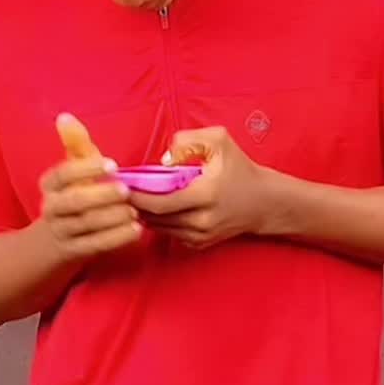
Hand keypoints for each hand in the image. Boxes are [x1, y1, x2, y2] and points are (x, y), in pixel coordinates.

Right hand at [39, 114, 141, 258]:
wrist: (54, 242)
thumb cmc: (74, 195)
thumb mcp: (75, 170)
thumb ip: (75, 144)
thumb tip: (64, 116)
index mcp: (50, 184)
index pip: (63, 174)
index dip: (86, 168)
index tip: (112, 163)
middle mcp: (51, 207)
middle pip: (74, 202)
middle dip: (101, 195)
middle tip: (126, 190)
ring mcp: (61, 231)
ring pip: (86, 224)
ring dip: (113, 218)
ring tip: (135, 211)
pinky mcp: (74, 252)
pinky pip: (94, 246)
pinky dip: (116, 238)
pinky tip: (137, 230)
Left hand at [130, 126, 266, 248]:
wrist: (264, 202)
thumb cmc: (240, 169)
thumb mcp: (219, 141)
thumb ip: (188, 140)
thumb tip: (163, 160)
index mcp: (206, 194)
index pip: (160, 202)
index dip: (137, 195)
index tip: (121, 185)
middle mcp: (202, 220)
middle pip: (155, 218)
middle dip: (135, 204)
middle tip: (119, 192)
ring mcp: (200, 236)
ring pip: (159, 228)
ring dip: (144, 214)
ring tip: (132, 198)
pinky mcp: (200, 244)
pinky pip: (170, 233)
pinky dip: (158, 221)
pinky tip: (153, 208)